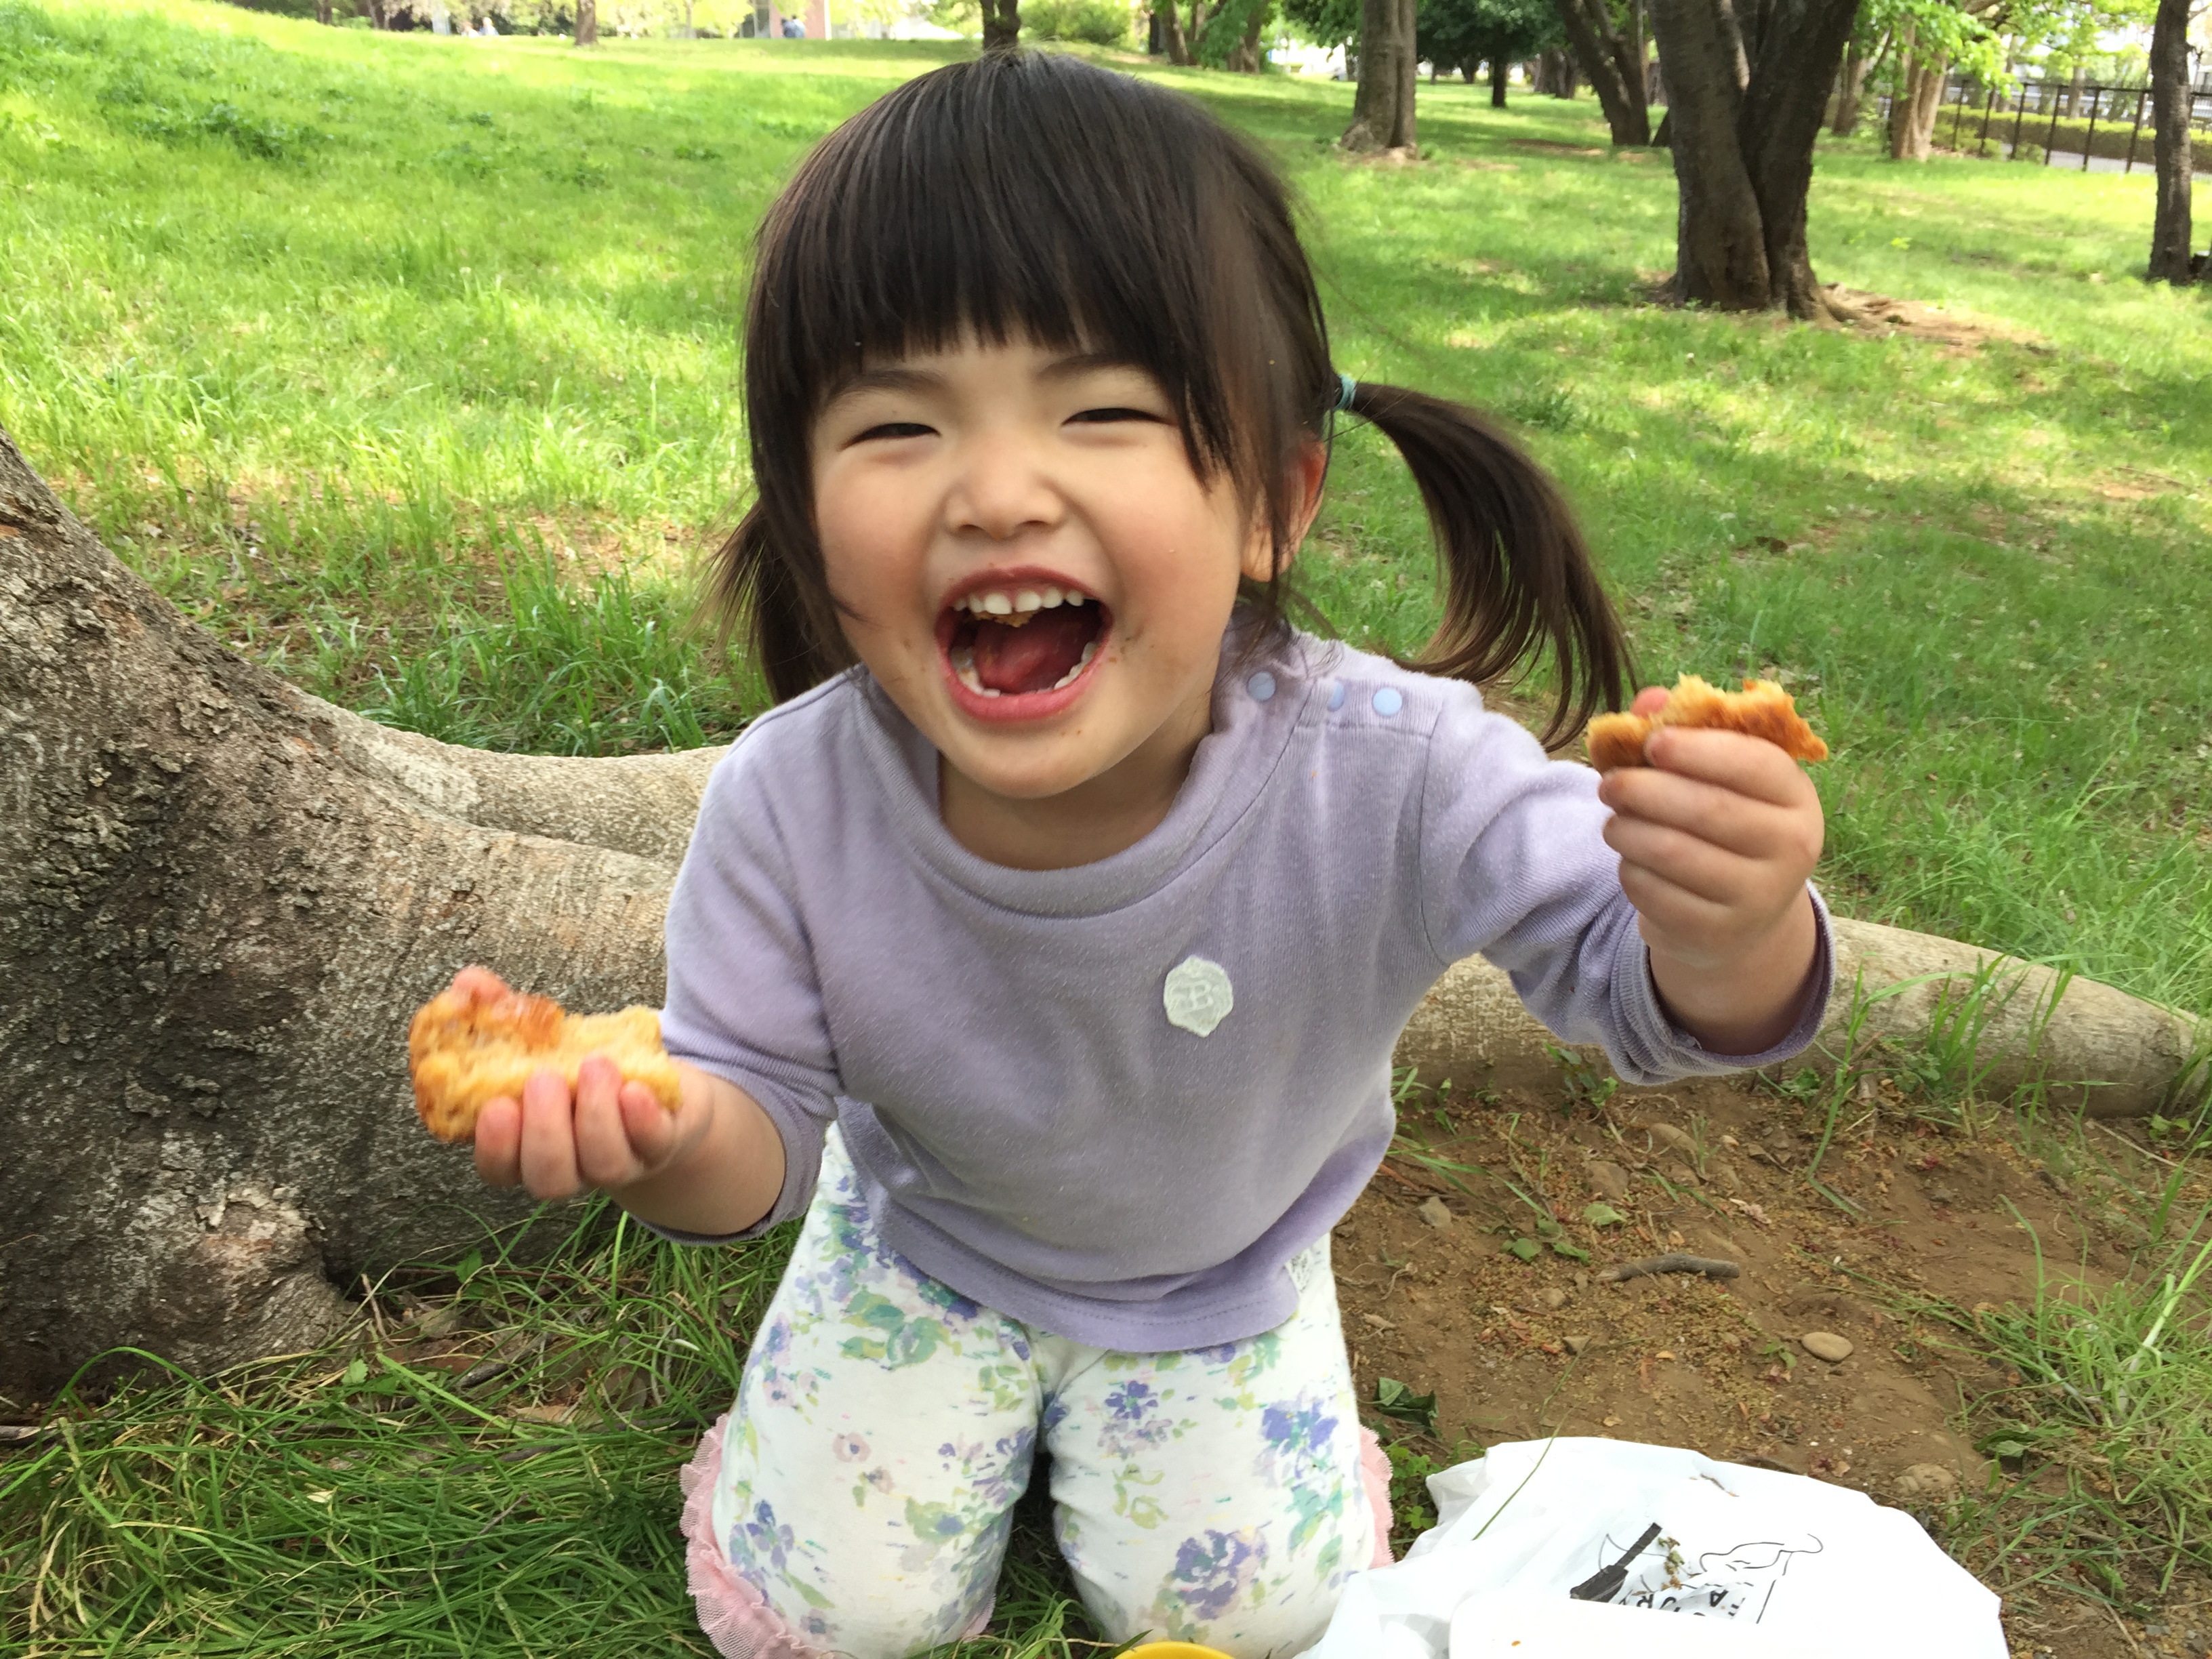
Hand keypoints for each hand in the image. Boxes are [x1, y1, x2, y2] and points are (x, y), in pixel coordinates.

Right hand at [450, 967, 714, 1201]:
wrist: (657, 1087)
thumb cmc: (583, 1069)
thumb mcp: (543, 1042)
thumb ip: (502, 1015)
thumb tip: (467, 984)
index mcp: (529, 1148)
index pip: (499, 1168)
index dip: (495, 1146)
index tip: (495, 1106)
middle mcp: (573, 1166)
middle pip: (549, 1177)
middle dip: (544, 1131)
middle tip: (545, 1079)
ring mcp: (620, 1161)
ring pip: (604, 1165)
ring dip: (596, 1115)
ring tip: (595, 1065)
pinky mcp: (664, 1144)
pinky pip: (653, 1144)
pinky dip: (642, 1118)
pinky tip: (635, 1088)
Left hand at [1594, 688, 1824, 1049]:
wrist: (1742, 917)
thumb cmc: (1726, 825)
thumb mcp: (1719, 780)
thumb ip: (1686, 735)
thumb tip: (1648, 701)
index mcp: (1797, 798)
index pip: (1754, 764)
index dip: (1698, 749)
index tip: (1652, 741)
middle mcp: (1791, 848)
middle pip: (1706, 809)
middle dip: (1645, 790)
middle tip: (1609, 783)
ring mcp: (1757, 897)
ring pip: (1672, 853)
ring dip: (1627, 830)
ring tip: (1613, 820)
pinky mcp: (1717, 933)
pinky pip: (1654, 893)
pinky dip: (1629, 870)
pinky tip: (1630, 860)